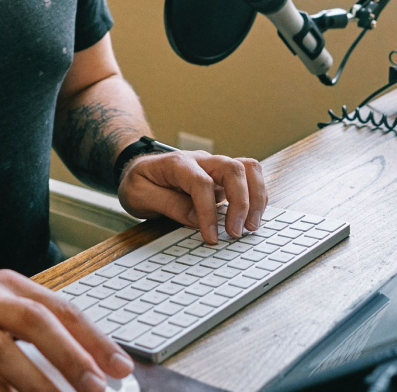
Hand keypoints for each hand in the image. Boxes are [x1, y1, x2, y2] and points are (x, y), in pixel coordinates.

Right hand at [0, 268, 132, 391]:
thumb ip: (29, 321)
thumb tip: (81, 356)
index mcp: (7, 285)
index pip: (60, 309)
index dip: (93, 338)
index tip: (121, 367)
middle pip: (37, 325)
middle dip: (72, 358)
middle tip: (99, 388)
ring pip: (5, 353)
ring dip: (39, 383)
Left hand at [118, 150, 267, 243]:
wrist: (138, 170)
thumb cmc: (139, 182)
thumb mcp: (139, 196)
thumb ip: (168, 205)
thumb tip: (197, 219)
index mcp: (177, 163)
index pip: (201, 183)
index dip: (208, 212)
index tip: (211, 237)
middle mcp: (201, 160)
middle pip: (233, 169)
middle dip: (241, 202)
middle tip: (236, 233)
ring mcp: (215, 167)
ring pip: (248, 168)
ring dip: (256, 197)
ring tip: (251, 226)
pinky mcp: (223, 178)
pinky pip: (249, 179)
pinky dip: (257, 197)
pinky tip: (252, 218)